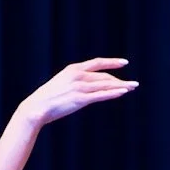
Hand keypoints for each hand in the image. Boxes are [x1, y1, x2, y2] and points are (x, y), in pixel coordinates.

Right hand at [16, 57, 137, 127]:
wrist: (36, 107)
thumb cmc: (48, 98)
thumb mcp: (62, 83)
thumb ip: (76, 82)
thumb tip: (88, 86)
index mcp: (73, 69)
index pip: (97, 63)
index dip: (112, 62)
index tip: (124, 63)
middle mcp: (77, 75)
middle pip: (104, 76)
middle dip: (119, 80)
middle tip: (132, 84)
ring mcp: (79, 87)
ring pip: (105, 85)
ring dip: (121, 86)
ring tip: (132, 87)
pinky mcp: (80, 99)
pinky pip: (101, 95)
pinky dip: (113, 93)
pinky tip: (123, 92)